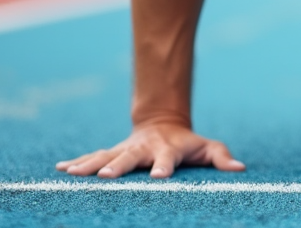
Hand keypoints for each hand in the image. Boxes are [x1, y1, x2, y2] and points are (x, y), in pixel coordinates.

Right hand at [55, 121, 245, 178]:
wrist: (164, 124)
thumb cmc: (189, 144)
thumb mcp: (208, 148)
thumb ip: (222, 158)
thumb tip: (240, 169)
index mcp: (168, 150)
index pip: (167, 159)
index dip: (164, 167)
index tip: (159, 178)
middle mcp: (143, 149)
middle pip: (130, 158)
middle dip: (118, 166)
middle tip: (107, 176)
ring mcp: (126, 150)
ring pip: (106, 156)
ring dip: (91, 164)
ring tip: (73, 173)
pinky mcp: (112, 152)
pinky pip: (93, 157)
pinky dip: (77, 162)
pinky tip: (60, 170)